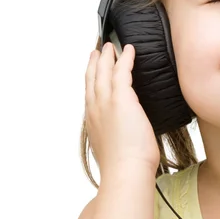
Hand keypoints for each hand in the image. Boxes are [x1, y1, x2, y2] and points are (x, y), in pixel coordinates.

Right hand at [85, 42, 159, 178]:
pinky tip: (129, 50)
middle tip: (97, 52)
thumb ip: (116, 140)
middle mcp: (94, 110)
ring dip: (107, 57)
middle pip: (91, 80)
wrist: (125, 171)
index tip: (92, 74)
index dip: (91, 82)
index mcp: (93, 124)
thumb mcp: (114, 150)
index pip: (90, 97)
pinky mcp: (121, 99)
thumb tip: (126, 139)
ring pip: (103, 72)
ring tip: (111, 47)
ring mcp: (105, 103)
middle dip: (95, 64)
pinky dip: (125, 59)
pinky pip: (122, 71)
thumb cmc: (124, 168)